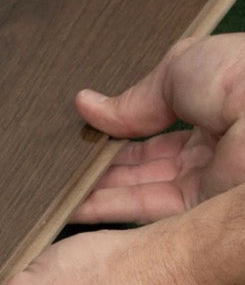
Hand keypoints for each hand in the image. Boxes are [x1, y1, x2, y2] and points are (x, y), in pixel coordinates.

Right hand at [73, 33, 244, 223]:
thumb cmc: (243, 80)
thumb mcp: (181, 68)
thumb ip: (135, 95)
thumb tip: (90, 107)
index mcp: (215, 110)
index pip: (155, 127)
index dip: (118, 127)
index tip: (84, 127)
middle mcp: (209, 152)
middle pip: (141, 164)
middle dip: (102, 162)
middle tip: (64, 161)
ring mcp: (201, 186)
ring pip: (136, 190)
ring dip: (95, 188)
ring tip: (57, 184)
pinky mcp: (192, 215)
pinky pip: (141, 213)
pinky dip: (103, 209)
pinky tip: (72, 204)